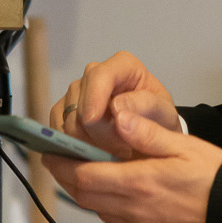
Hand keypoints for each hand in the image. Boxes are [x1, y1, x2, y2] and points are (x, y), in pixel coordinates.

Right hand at [49, 50, 179, 158]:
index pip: (100, 75)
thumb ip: (145, 106)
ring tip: (113, 153)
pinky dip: (74, 149)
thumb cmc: (157, 121)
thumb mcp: (163, 114)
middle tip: (121, 149)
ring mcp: (76, 93)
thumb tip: (117, 106)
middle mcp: (95, 75)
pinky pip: (58, 132)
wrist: (149, 138)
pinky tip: (96, 156)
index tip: (92, 120)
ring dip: (87, 144)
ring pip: (67, 121)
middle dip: (97, 132)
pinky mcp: (62, 113)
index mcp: (122, 66)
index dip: (93, 97)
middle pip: (80, 102)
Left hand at [57, 111, 221, 222]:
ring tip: (92, 174)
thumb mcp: (187, 148)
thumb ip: (148, 134)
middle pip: (85, 197)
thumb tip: (117, 116)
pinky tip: (128, 198)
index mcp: (140, 183)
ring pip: (102, 212)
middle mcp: (135, 212)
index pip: (83, 175)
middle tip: (60, 161)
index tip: (50, 151)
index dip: (61, 164)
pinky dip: (115, 210)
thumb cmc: (220, 183)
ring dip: (91, 194)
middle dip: (67, 178)